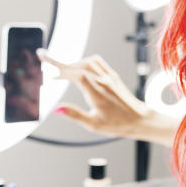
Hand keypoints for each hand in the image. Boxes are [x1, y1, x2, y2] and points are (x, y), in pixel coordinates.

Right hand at [36, 49, 179, 145]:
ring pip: (87, 62)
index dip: (59, 67)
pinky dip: (84, 61)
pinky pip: (97, 62)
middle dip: (61, 64)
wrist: (140, 120)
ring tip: (61, 70)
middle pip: (78, 66)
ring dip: (73, 63)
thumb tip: (56, 109)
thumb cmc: (118, 124)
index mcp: (96, 92)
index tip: (45, 62)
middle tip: (46, 61)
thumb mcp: (93, 124)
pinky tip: (79, 67)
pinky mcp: (113, 76)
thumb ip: (74, 115)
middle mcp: (103, 81)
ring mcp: (109, 77)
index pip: (75, 73)